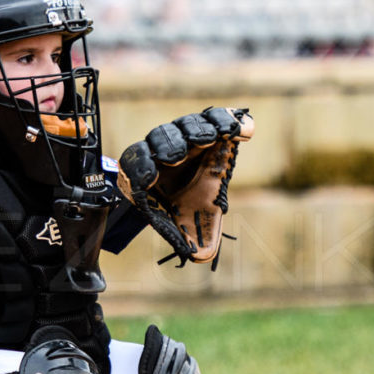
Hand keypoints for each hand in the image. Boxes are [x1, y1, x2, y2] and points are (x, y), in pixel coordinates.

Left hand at [118, 107, 252, 266]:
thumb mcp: (186, 226)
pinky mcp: (206, 126)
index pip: (134, 165)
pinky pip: (212, 117)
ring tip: (210, 139)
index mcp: (145, 175)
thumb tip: (202, 256)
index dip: (140, 169)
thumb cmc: (184, 210)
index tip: (150, 178)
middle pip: (157, 139)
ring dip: (195, 130)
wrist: (198, 191)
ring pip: (182, 126)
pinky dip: (224, 120)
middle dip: (169, 146)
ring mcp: (183, 135)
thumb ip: (190, 239)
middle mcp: (160, 151)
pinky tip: (239, 129)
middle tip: (180, 155)